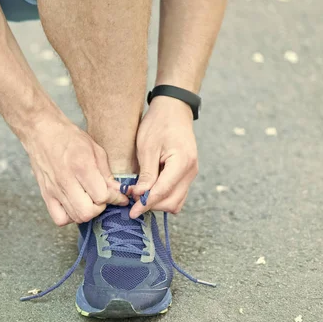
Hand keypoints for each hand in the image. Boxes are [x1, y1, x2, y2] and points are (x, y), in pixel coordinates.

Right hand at [22, 116, 128, 225]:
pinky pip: (59, 219)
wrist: (42, 132)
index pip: (101, 196)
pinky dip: (70, 217)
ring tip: (89, 200)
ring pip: (75, 217)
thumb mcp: (95, 149)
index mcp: (81, 166)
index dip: (114, 197)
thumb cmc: (69, 137)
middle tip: (101, 197)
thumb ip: (106, 174)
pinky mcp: (45, 194)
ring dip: (87, 212)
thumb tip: (119, 192)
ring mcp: (54, 190)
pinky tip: (74, 205)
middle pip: (88, 212)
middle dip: (100, 208)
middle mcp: (66, 181)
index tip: (118, 195)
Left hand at [129, 96, 197, 217]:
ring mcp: (191, 173)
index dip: (146, 204)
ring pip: (176, 201)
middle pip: (172, 201)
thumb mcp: (147, 147)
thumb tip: (140, 195)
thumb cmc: (158, 123)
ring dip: (158, 202)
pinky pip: (177, 193)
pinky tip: (148, 191)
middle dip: (151, 205)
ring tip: (139, 196)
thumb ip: (146, 173)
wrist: (174, 109)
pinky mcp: (186, 173)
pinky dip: (163, 197)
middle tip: (131, 200)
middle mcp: (190, 171)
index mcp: (182, 163)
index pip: (163, 192)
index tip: (132, 212)